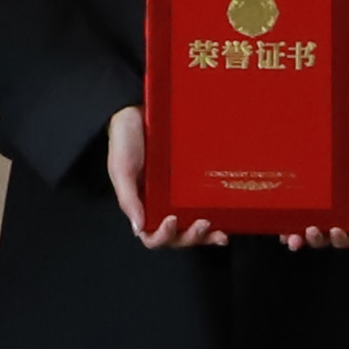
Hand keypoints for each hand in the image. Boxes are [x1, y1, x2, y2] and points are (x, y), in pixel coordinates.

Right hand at [107, 105, 224, 248]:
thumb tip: (138, 229)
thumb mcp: (121, 169)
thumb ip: (128, 199)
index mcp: (142, 205)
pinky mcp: (192, 183)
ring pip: (192, 227)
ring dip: (205, 235)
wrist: (138, 111)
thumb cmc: (125, 140)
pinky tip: (226, 221)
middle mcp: (161, 205)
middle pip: (177, 237)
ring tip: (218, 232)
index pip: (151, 235)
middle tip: (202, 224)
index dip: (162, 236)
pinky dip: (216, 218)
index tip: (171, 220)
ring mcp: (178, 196)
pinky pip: (204, 206)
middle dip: (190, 237)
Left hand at [278, 112, 348, 251]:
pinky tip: (276, 222)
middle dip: (316, 240)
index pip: (348, 231)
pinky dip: (281, 220)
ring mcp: (310, 194)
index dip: (341, 239)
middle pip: (323, 233)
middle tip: (310, 231)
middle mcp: (330, 203)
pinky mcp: (294, 182)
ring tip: (291, 237)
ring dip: (296, 237)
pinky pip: (286, 206)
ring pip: (302, 225)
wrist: (343, 109)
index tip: (335, 231)